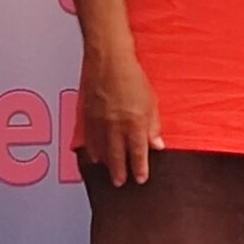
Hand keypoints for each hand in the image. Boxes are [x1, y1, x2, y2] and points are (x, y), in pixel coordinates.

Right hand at [80, 50, 162, 186]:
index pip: (138, 153)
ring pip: (101, 151)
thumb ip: (153, 126)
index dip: (139, 168)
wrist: (108, 61)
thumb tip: (157, 144)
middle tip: (120, 182)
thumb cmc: (132, 77)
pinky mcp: (86, 117)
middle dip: (119, 172)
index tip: (140, 178)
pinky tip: (94, 155)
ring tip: (109, 171)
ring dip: (105, 163)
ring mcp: (98, 123)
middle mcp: (115, 126)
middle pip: (117, 156)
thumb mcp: (151, 102)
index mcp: (134, 122)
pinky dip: (92, 150)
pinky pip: (88, 140)